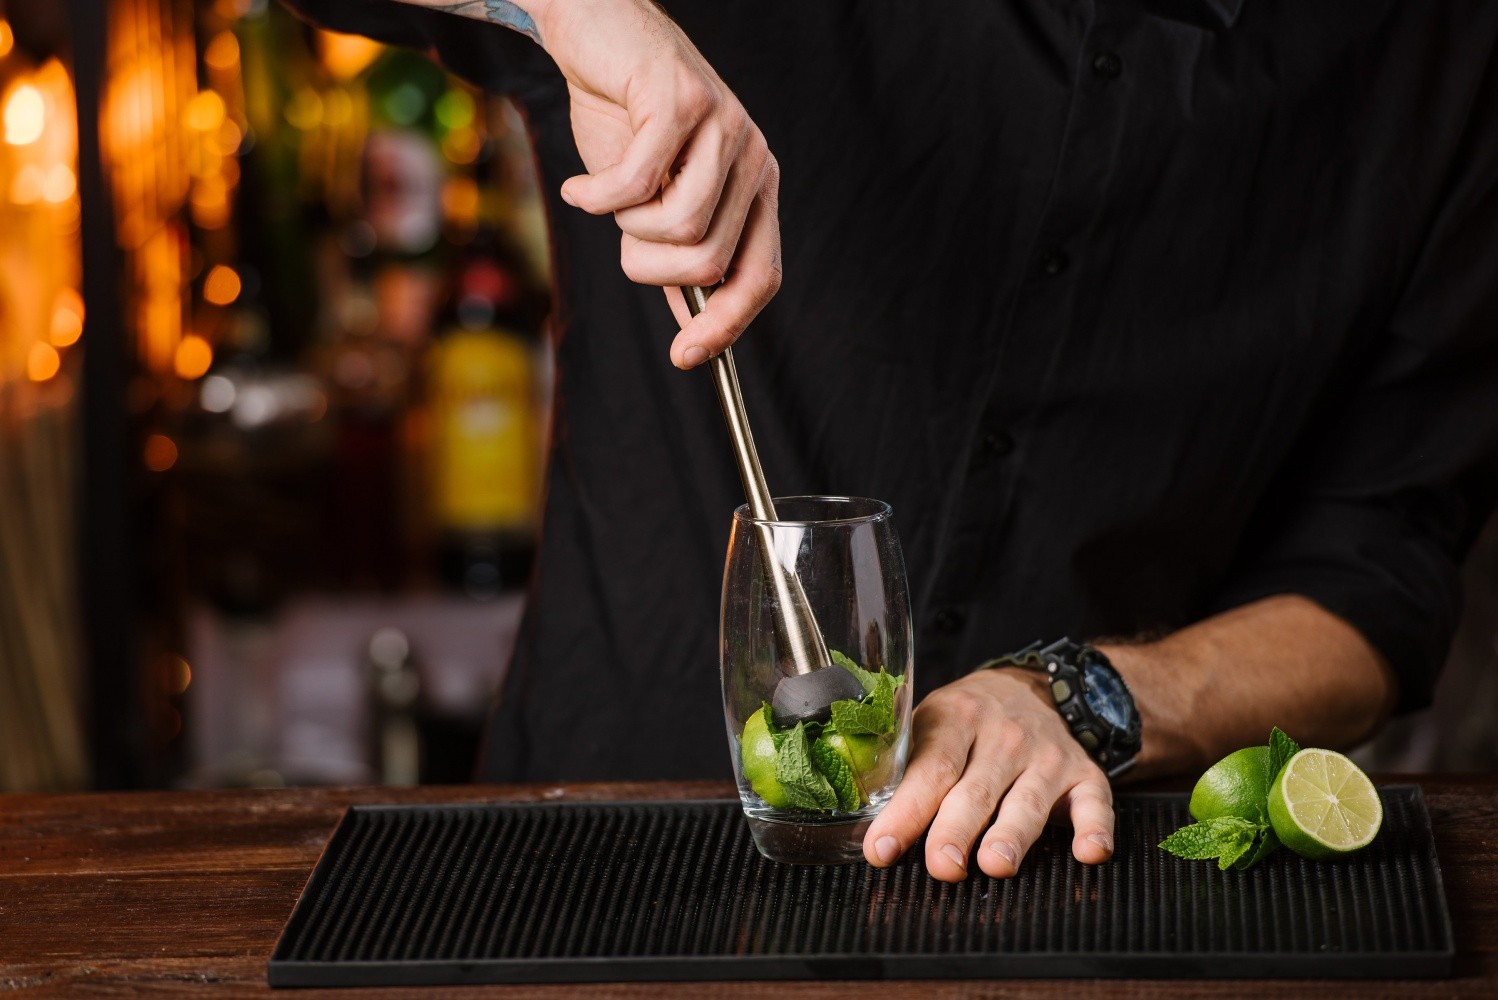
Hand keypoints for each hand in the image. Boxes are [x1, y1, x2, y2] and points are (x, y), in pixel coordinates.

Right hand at [534, 0, 781, 367]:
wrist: (592, 34)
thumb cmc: (624, 118)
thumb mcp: (655, 198)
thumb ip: (677, 257)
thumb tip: (694, 330)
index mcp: (756, 187)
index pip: (760, 276)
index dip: (726, 325)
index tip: (685, 357)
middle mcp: (753, 157)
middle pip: (707, 264)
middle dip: (647, 265)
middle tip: (621, 230)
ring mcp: (724, 126)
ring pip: (676, 230)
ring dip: (624, 224)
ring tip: (606, 192)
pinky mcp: (682, 100)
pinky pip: (636, 186)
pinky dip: (595, 196)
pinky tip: (578, 186)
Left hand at [862, 668, 1115, 880]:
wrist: (1031, 689)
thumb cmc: (966, 723)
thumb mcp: (929, 726)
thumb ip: (904, 770)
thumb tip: (864, 827)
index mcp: (956, 719)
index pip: (929, 768)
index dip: (906, 810)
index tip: (882, 848)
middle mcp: (1003, 735)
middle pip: (975, 789)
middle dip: (956, 829)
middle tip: (942, 866)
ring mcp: (1047, 754)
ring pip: (1028, 799)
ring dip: (1013, 833)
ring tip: (996, 864)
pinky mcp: (1085, 774)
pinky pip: (1095, 803)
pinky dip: (1095, 828)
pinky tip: (1088, 852)